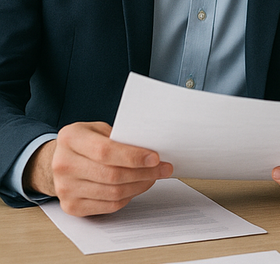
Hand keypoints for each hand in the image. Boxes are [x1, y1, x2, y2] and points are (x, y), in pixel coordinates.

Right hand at [23, 121, 172, 216]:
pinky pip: (108, 205)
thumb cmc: (87, 141)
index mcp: (70, 138)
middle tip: (164, 169)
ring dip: (140, 186)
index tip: (155, 158)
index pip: (106, 151)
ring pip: (113, 192)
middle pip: (112, 175)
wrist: (60, 160)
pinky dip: (128, 197)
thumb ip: (120, 137)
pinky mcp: (71, 206)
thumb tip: (151, 151)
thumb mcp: (99, 129)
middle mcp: (63, 164)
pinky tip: (137, 187)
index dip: (134, 157)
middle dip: (144, 173)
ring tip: (154, 177)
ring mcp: (64, 188)